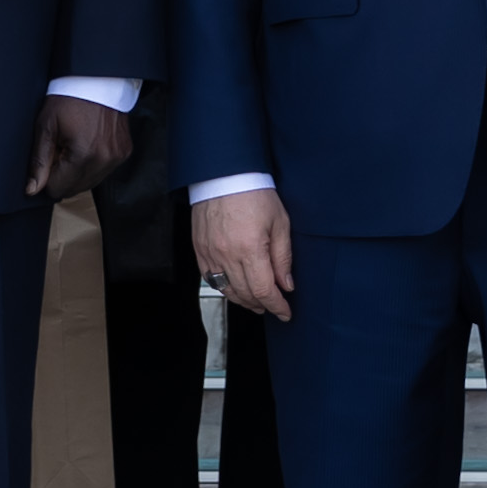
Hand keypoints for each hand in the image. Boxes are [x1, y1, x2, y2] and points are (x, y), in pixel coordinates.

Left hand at [28, 95, 132, 202]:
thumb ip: (39, 161)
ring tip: (74, 144)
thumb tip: (32, 190)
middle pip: (74, 189)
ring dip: (78, 171)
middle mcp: (104, 161)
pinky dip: (93, 164)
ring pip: (89, 183)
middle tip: (60, 148)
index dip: (47, 177)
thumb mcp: (46, 126)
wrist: (98, 78)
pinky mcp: (124, 153)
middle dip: (63, 174)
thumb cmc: (69, 98)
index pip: (58, 189)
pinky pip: (104, 171)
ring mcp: (117, 157)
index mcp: (84, 155)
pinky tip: (88, 143)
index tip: (49, 157)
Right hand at [190, 187, 293, 320]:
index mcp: (250, 249)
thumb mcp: (280, 222)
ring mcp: (210, 254)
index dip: (277, 306)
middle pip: (246, 294)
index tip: (285, 312)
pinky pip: (211, 279)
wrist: (224, 175)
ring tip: (257, 302)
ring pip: (227, 290)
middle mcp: (227, 255)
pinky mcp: (200, 249)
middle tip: (274, 306)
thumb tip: (286, 285)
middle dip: (263, 305)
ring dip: (244, 301)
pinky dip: (225, 289)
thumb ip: (283, 257)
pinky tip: (235, 289)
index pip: (264, 290)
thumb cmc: (254, 193)